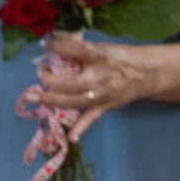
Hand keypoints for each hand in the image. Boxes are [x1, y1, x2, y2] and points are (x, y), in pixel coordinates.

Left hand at [23, 31, 156, 135]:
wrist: (145, 73)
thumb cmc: (120, 57)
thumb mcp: (102, 47)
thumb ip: (81, 50)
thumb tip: (55, 49)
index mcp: (97, 56)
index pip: (72, 48)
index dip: (55, 45)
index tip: (44, 43)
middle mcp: (97, 76)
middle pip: (65, 82)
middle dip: (47, 78)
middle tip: (40, 72)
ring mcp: (100, 94)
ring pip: (70, 100)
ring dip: (49, 99)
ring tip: (34, 95)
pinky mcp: (104, 106)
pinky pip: (90, 119)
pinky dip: (81, 128)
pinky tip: (71, 137)